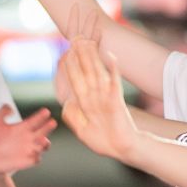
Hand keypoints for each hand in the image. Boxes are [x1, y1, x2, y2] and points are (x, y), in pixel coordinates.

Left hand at [0, 105, 55, 174]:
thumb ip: (2, 112)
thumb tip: (10, 108)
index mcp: (21, 128)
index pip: (35, 121)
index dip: (41, 116)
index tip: (46, 111)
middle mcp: (27, 139)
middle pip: (43, 132)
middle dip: (48, 127)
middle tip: (52, 122)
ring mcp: (27, 150)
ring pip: (43, 146)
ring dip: (45, 143)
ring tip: (43, 140)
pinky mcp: (25, 162)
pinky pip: (36, 160)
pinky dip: (37, 157)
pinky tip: (35, 154)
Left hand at [55, 38, 139, 161]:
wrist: (122, 149)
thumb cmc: (104, 141)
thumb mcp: (81, 131)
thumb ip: (73, 117)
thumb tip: (66, 104)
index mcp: (85, 102)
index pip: (75, 79)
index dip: (69, 66)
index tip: (64, 52)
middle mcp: (95, 96)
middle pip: (85, 71)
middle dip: (80, 55)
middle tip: (76, 37)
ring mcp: (106, 96)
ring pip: (97, 72)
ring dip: (92, 57)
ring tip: (88, 41)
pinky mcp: (116, 100)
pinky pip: (114, 82)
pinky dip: (113, 70)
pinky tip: (111, 57)